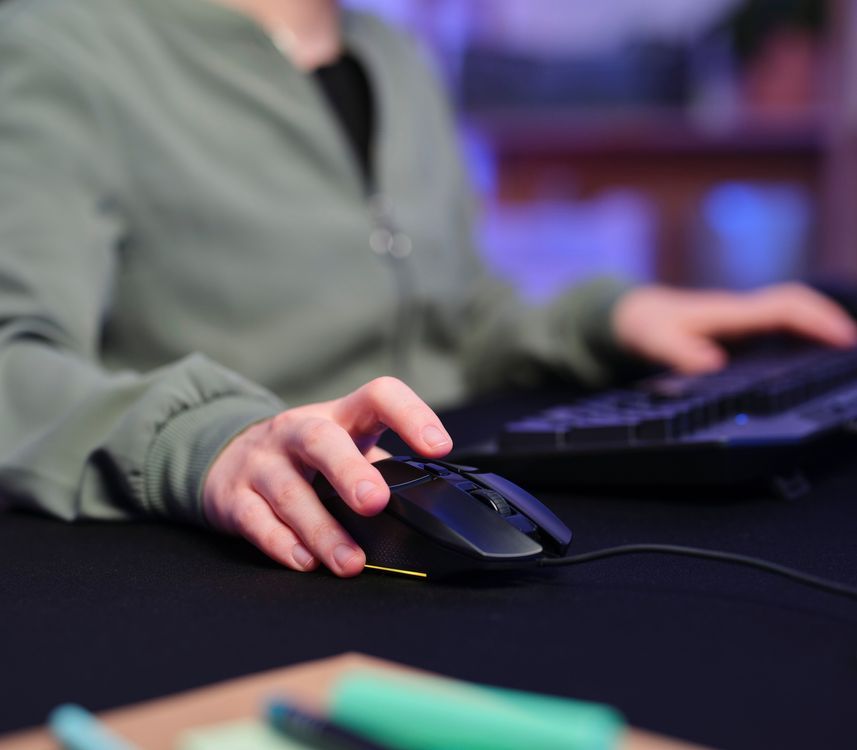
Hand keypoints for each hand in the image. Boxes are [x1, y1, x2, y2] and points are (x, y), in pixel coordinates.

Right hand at [202, 377, 452, 576]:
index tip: (438, 446)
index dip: (410, 415)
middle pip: (321, 440)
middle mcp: (296, 432)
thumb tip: (427, 505)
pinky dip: (281, 544)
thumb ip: (380, 469)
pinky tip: (305, 561)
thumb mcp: (344, 446)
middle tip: (375, 501)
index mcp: (339, 416)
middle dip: (348, 471)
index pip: (377, 396)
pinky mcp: (233, 497)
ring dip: (321, 529)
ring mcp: (261, 462)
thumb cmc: (305, 458)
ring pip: (288, 491)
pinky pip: (256, 521)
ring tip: (349, 561)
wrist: (224, 457)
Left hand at [612, 282, 856, 374]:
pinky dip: (804, 335)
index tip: (842, 338)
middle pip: (797, 305)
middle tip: (853, 348)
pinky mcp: (740, 328)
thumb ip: (678, 352)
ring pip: (792, 314)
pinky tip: (816, 356)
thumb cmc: (647, 326)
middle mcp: (741, 311)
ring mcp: (743, 318)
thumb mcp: (653, 340)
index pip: (782, 307)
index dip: (814, 320)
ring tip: (846, 353)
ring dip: (820, 328)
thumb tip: (711, 364)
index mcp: (728, 312)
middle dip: (829, 321)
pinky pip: (781, 325)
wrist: (634, 314)